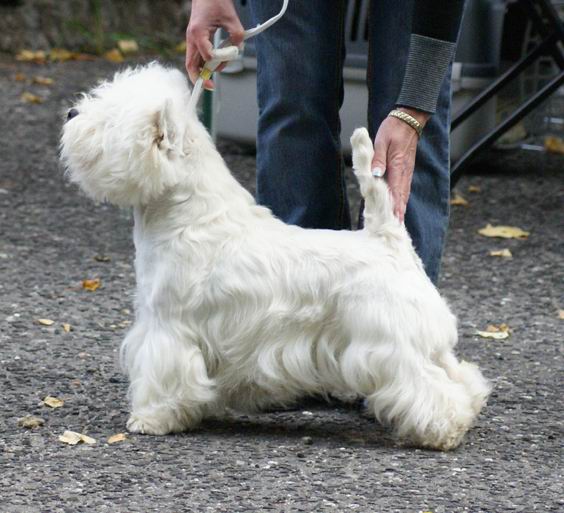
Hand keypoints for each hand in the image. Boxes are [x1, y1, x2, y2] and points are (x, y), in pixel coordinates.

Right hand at [185, 0, 244, 89]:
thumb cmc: (216, 1)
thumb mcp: (231, 18)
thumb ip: (237, 36)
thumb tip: (237, 50)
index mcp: (198, 32)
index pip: (206, 55)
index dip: (217, 61)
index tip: (228, 57)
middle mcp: (192, 38)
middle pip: (191, 65)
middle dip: (200, 78)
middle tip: (210, 87)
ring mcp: (192, 40)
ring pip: (192, 62)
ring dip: (202, 72)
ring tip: (212, 79)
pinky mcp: (195, 40)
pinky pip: (197, 57)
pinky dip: (204, 64)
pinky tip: (214, 67)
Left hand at [371, 107, 429, 221]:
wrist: (408, 119)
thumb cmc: (393, 129)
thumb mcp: (381, 141)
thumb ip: (378, 158)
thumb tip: (376, 175)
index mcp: (397, 165)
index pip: (395, 189)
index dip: (394, 205)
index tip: (394, 218)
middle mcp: (404, 171)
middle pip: (402, 195)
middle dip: (399, 212)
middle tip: (396, 227)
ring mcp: (406, 171)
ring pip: (404, 193)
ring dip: (401, 207)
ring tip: (399, 222)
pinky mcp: (406, 169)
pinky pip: (404, 187)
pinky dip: (402, 199)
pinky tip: (400, 206)